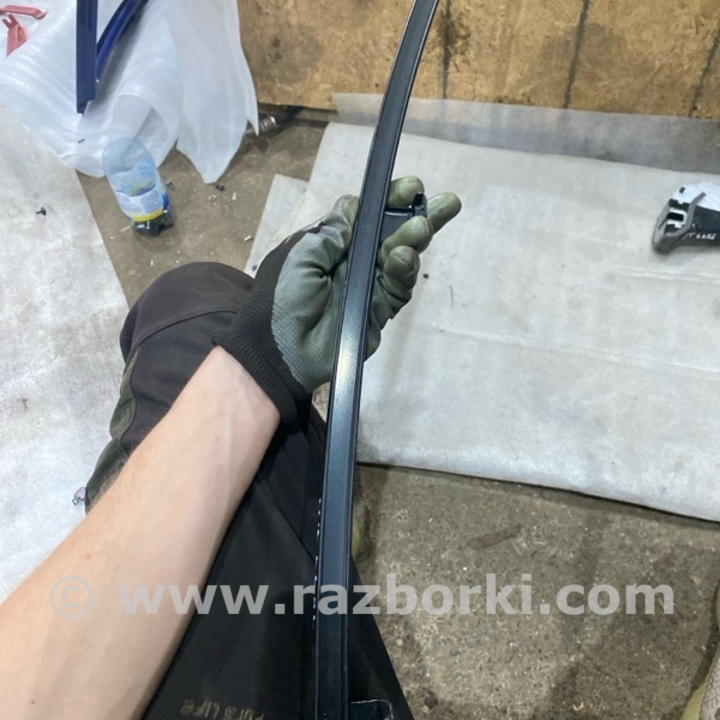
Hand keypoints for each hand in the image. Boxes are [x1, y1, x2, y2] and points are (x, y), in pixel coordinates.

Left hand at [213, 177, 461, 422]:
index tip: (410, 187)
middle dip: (418, 215)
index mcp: (332, 244)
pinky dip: (405, 270)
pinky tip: (404, 256)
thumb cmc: (281, 298)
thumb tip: (355, 204)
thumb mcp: (300, 255)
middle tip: (446, 203)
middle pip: (393, 233)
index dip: (388, 201)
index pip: (367, 216)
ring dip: (413, 240)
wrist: (280, 352)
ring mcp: (369, 286)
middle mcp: (354, 261)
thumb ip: (332, 231)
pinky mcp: (380, 310)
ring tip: (423, 227)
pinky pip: (399, 287)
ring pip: (401, 258)